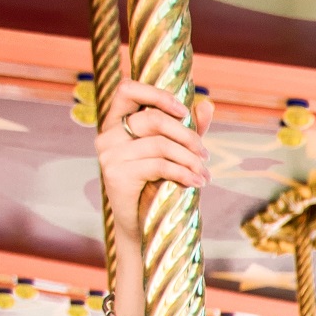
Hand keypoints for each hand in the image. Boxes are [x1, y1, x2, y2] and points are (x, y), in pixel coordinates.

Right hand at [96, 77, 212, 221]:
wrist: (143, 226)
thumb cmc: (159, 184)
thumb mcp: (176, 152)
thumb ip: (189, 129)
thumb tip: (207, 104)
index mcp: (116, 122)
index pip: (127, 88)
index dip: (157, 94)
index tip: (184, 112)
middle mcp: (108, 134)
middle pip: (153, 119)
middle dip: (187, 135)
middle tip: (205, 154)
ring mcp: (109, 154)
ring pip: (160, 144)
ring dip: (190, 159)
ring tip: (205, 174)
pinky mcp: (116, 174)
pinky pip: (159, 165)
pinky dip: (184, 173)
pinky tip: (197, 182)